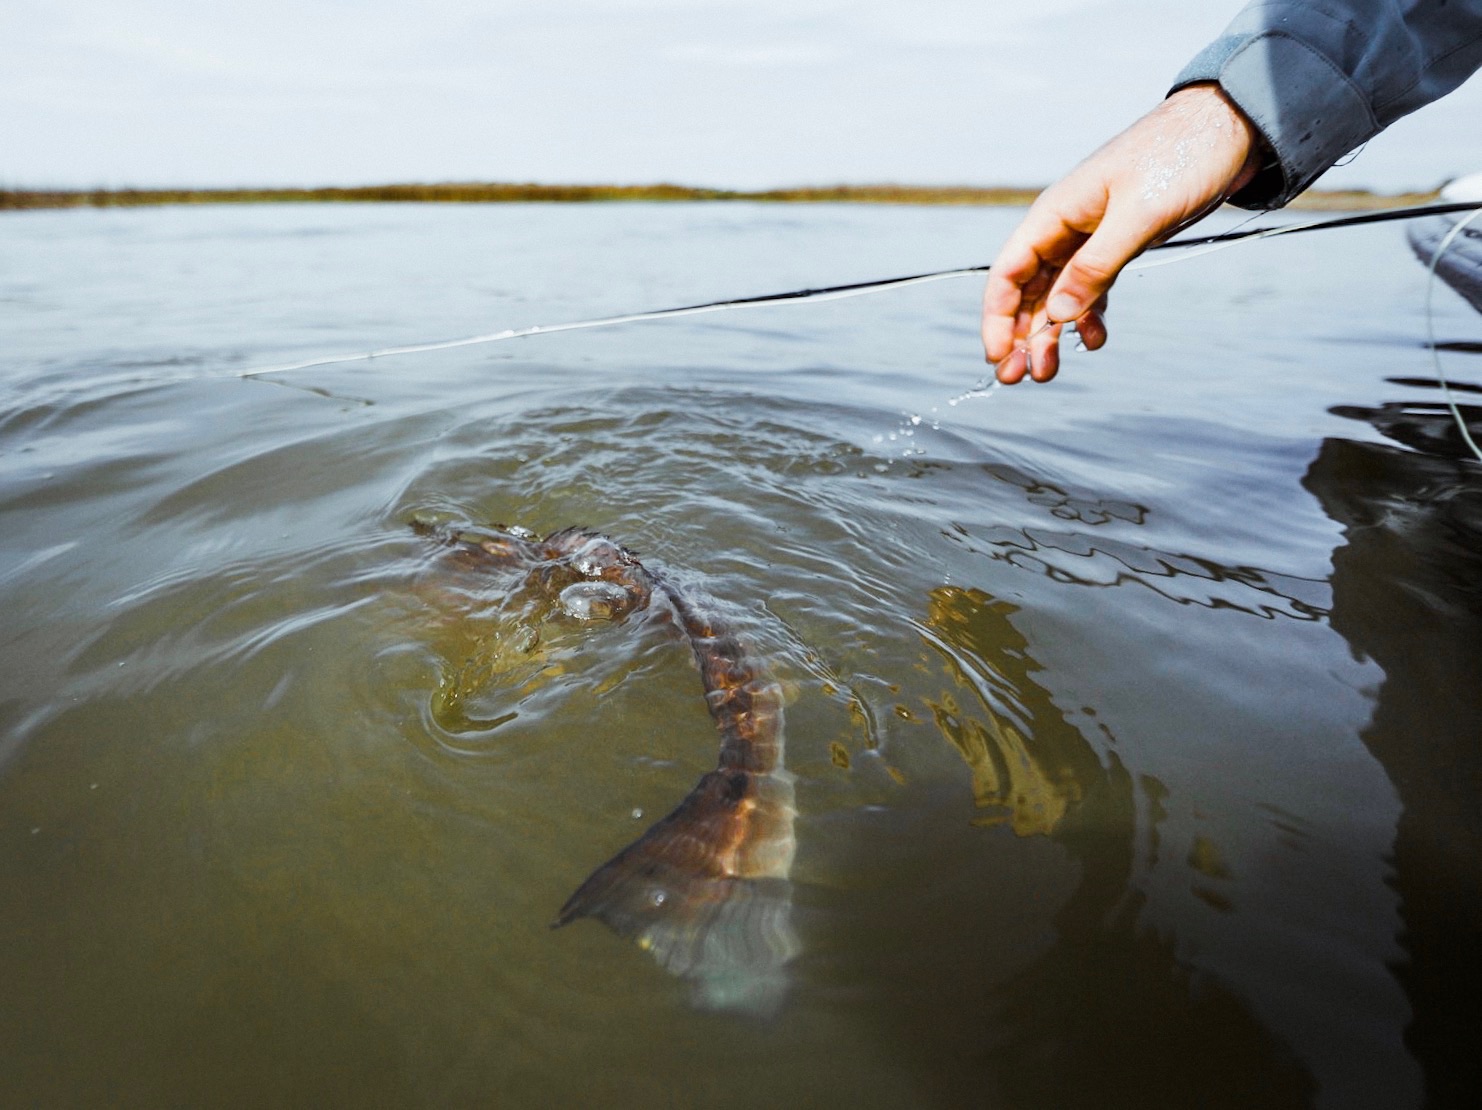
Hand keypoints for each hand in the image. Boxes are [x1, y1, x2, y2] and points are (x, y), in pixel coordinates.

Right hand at [981, 83, 1260, 382]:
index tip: (996, 356)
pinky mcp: (1119, 243)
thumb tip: (1059, 315)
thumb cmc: (1181, 156)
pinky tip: (1095, 339)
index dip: (996, 318)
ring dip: (1051, 333)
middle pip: (1027, 291)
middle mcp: (1066, 227)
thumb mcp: (1139, 215)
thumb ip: (1096, 266)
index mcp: (1056, 213)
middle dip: (1019, 336)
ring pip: (1058, 294)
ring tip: (1050, 371)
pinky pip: (1091, 287)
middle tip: (1018, 378)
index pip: (1008, 272)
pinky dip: (1089, 315)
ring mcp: (1092, 236)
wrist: (1230, 127)